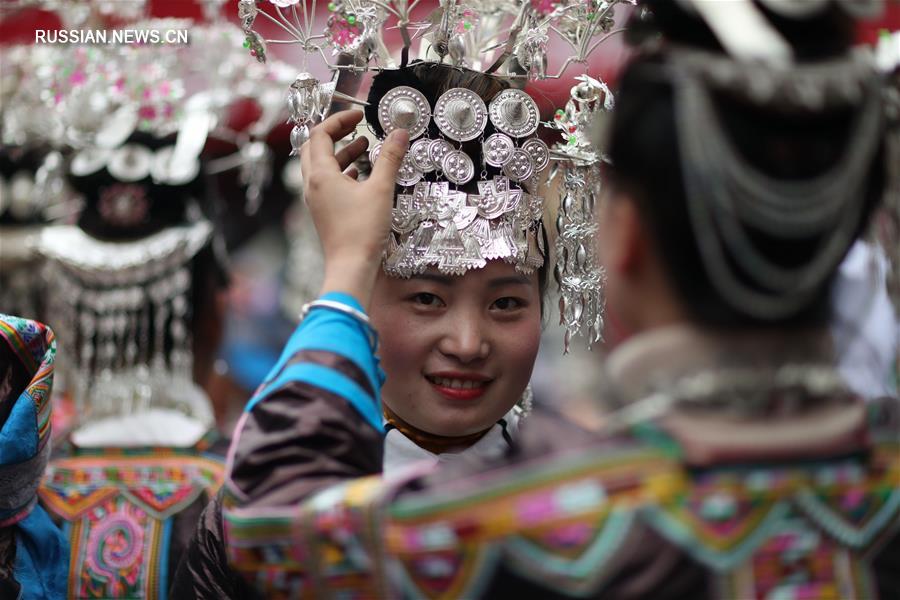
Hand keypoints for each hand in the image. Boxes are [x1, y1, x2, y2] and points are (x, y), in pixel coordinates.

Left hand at [299, 110, 408, 307]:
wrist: (351, 268)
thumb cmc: (362, 231)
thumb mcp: (381, 190)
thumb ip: (390, 158)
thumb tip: (400, 133)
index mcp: (320, 175)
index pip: (320, 135)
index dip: (339, 120)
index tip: (358, 115)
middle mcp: (312, 186)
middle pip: (315, 148)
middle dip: (335, 134)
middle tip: (355, 126)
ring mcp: (316, 201)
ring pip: (321, 167)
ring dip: (340, 153)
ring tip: (363, 147)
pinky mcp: (324, 213)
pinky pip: (327, 184)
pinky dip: (342, 172)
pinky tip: (360, 175)